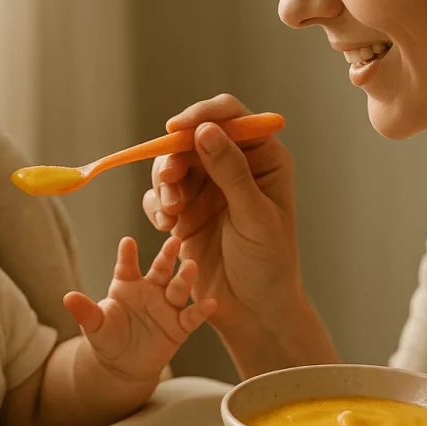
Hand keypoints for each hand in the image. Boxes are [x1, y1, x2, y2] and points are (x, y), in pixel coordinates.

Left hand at [63, 235, 216, 381]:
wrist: (123, 366)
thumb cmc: (108, 338)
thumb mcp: (95, 325)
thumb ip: (85, 311)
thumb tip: (67, 298)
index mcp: (127, 285)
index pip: (127, 267)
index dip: (127, 255)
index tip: (127, 242)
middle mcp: (150, 290)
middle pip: (160, 270)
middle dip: (166, 256)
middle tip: (173, 241)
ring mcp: (166, 307)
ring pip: (178, 289)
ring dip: (184, 278)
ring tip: (190, 266)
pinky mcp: (179, 326)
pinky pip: (191, 317)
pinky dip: (201, 311)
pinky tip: (211, 302)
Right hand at [142, 94, 303, 333]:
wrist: (253, 310)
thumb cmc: (268, 263)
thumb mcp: (254, 216)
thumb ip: (231, 172)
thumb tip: (205, 131)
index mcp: (263, 158)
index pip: (231, 117)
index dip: (202, 114)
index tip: (177, 128)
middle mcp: (234, 166)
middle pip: (192, 138)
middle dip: (175, 157)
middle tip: (170, 181)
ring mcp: (207, 188)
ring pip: (171, 165)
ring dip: (164, 184)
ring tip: (171, 214)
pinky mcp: (185, 211)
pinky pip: (159, 195)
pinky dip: (158, 206)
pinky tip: (167, 227)